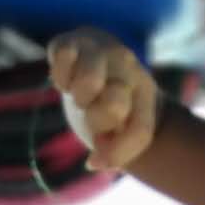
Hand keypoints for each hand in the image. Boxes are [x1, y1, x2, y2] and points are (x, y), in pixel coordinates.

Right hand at [48, 28, 158, 170]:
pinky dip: (60, 77)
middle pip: (114, 107)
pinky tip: (67, 78)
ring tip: (82, 95)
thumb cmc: (110, 100)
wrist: (97, 58)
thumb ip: (117, 151)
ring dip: (79, 98)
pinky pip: (63, 59)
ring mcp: (100, 49)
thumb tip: (92, 163)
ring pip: (89, 83)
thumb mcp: (124, 128)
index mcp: (144, 90)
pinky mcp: (71, 40)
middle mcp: (126, 65)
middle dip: (96, 121)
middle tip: (93, 112)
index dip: (117, 154)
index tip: (96, 161)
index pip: (140, 131)